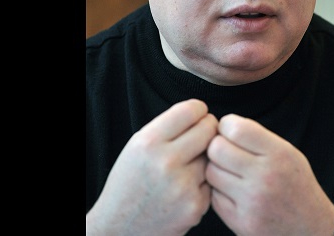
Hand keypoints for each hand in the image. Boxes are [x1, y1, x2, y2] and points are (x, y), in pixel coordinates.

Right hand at [86, 99, 217, 235]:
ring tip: (186, 166)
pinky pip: (212, 182)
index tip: (197, 116)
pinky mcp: (195, 206)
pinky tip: (185, 188)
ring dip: (206, 158)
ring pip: (213, 156)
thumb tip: (201, 113)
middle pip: (209, 129)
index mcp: (148, 143)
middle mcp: (166, 162)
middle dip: (207, 130)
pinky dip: (204, 183)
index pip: (190, 110)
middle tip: (200, 138)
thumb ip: (167, 127)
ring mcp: (183, 186)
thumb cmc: (130, 183)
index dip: (198, 111)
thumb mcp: (136, 147)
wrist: (121, 228)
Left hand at [206, 114, 333, 234]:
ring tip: (231, 173)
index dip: (226, 126)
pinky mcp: (241, 222)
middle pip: (216, 149)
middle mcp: (266, 177)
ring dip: (216, 170)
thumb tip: (222, 126)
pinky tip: (234, 193)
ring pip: (211, 172)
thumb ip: (257, 137)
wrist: (310, 227)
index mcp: (280, 154)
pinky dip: (219, 192)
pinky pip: (213, 197)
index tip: (229, 131)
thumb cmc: (295, 184)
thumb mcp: (288, 153)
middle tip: (226, 152)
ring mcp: (252, 202)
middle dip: (217, 147)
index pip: (235, 129)